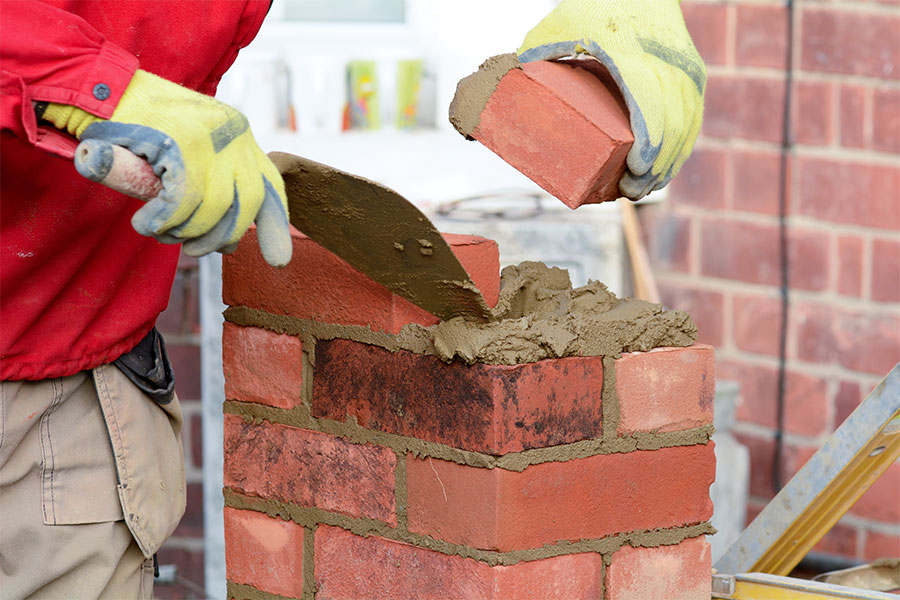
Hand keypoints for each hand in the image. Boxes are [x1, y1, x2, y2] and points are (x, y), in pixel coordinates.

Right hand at [43, 70, 291, 266]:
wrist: (100, 89)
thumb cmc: (140, 130)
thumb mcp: (188, 158)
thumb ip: (213, 191)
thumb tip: (233, 244)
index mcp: (239, 135)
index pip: (270, 185)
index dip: (276, 225)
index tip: (278, 261)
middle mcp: (233, 132)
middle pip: (249, 201)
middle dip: (224, 235)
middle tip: (195, 250)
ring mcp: (210, 136)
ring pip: (215, 206)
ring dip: (186, 230)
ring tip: (161, 232)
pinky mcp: (181, 142)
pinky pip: (184, 200)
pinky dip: (164, 221)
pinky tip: (146, 224)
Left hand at [519, 0, 705, 199]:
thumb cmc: (596, 7)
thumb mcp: (562, 23)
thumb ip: (540, 48)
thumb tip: (511, 81)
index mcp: (634, 55)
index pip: (650, 103)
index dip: (649, 142)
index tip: (635, 170)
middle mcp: (667, 65)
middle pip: (672, 124)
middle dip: (656, 165)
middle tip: (629, 191)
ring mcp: (685, 71)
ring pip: (687, 126)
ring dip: (669, 163)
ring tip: (643, 189)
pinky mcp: (692, 78)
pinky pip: (692, 119)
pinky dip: (680, 149)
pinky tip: (664, 171)